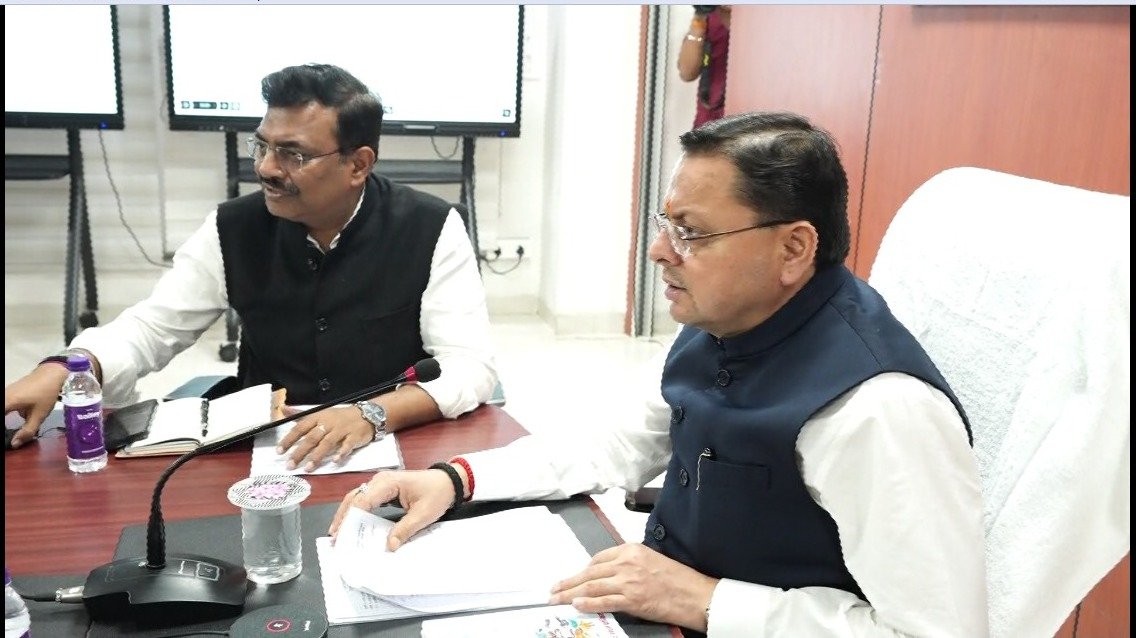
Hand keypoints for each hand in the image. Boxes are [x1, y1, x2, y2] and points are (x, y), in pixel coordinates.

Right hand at [4, 365, 68, 447]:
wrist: (52, 373)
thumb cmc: (46, 394)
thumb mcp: (39, 415)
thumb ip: (27, 431)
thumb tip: (14, 444)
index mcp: (6, 402)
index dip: (2, 429)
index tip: (5, 438)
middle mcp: (3, 396)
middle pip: (0, 410)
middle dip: (4, 425)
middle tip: (8, 435)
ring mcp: (5, 393)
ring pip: (3, 407)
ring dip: (6, 418)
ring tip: (10, 429)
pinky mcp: (10, 392)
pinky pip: (5, 404)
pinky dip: (7, 411)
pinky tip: (21, 416)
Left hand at [275, 405, 371, 470]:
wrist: (366, 414)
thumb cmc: (339, 416)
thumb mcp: (320, 412)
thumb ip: (300, 414)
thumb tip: (283, 409)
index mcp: (318, 417)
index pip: (300, 428)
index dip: (289, 439)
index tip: (279, 451)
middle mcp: (328, 423)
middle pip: (312, 438)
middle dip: (300, 452)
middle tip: (290, 465)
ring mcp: (342, 430)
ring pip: (327, 443)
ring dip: (317, 456)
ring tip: (308, 468)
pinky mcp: (354, 437)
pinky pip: (347, 445)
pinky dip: (341, 452)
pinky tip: (335, 460)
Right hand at [328, 468, 455, 549]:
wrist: (448, 482)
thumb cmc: (437, 494)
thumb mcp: (423, 514)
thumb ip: (405, 529)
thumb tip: (389, 546)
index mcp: (387, 483)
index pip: (362, 501)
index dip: (350, 519)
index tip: (341, 535)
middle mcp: (379, 480)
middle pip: (354, 499)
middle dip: (342, 518)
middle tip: (334, 539)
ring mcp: (380, 484)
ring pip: (356, 499)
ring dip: (346, 515)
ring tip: (337, 535)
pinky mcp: (383, 490)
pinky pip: (365, 500)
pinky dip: (355, 512)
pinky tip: (351, 526)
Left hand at [548, 543, 717, 631]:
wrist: (695, 595)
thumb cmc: (679, 579)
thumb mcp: (652, 560)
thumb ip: (630, 564)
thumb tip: (612, 574)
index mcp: (632, 550)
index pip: (599, 558)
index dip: (583, 570)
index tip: (574, 576)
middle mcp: (627, 563)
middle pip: (590, 572)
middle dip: (569, 581)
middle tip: (554, 588)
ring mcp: (628, 582)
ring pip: (591, 586)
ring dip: (570, 593)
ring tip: (557, 598)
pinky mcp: (632, 600)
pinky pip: (603, 601)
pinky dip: (587, 603)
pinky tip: (575, 604)